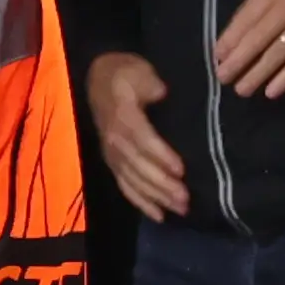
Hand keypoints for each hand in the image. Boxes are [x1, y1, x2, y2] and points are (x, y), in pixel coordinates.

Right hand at [85, 51, 188, 221]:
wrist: (98, 79)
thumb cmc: (124, 74)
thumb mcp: (137, 70)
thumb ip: (148, 82)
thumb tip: (160, 93)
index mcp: (123, 117)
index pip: (142, 140)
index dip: (160, 155)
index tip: (181, 169)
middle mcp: (115, 141)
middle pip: (138, 167)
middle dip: (161, 185)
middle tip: (185, 199)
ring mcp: (113, 154)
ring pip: (133, 180)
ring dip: (155, 197)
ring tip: (179, 208)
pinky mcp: (114, 163)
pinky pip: (125, 186)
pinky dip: (141, 202)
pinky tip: (159, 215)